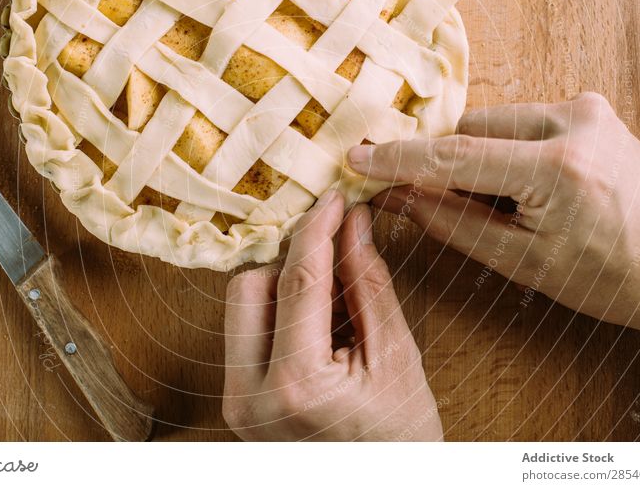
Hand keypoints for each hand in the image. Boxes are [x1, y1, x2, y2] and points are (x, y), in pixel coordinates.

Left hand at [223, 191, 442, 440]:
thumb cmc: (402, 442)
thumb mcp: (396, 358)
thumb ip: (369, 284)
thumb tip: (353, 224)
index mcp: (294, 385)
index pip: (298, 280)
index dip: (318, 229)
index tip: (334, 197)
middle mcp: (248, 394)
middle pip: (249, 287)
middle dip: (292, 263)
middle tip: (339, 258)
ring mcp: (237, 403)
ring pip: (241, 307)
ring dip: (284, 288)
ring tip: (337, 306)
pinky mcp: (239, 403)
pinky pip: (247, 335)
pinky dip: (280, 315)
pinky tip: (321, 326)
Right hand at [348, 93, 639, 337]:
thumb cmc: (609, 278)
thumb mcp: (522, 261)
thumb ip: (451, 222)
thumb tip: (394, 196)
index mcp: (559, 168)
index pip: (456, 157)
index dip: (399, 159)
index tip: (357, 157)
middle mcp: (575, 121)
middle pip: (470, 132)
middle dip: (453, 167)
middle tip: (466, 209)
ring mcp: (587, 108)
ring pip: (493, 123)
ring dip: (483, 159)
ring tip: (516, 204)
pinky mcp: (591, 107)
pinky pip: (521, 121)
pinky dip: (511, 151)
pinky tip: (535, 186)